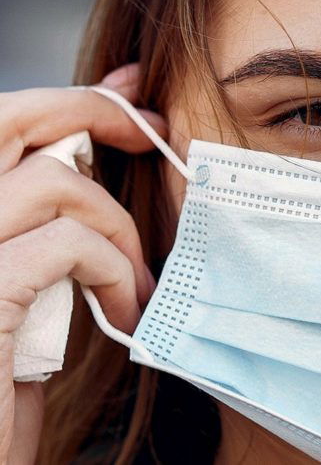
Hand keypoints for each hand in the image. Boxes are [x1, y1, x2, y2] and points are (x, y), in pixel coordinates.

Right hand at [0, 64, 161, 463]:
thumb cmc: (0, 378)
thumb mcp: (25, 283)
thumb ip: (46, 221)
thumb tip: (94, 151)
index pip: (0, 119)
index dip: (68, 97)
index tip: (132, 94)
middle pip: (10, 116)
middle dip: (93, 110)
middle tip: (152, 129)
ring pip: (53, 182)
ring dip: (118, 228)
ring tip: (137, 282)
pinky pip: (68, 244)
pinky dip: (115, 271)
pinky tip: (126, 314)